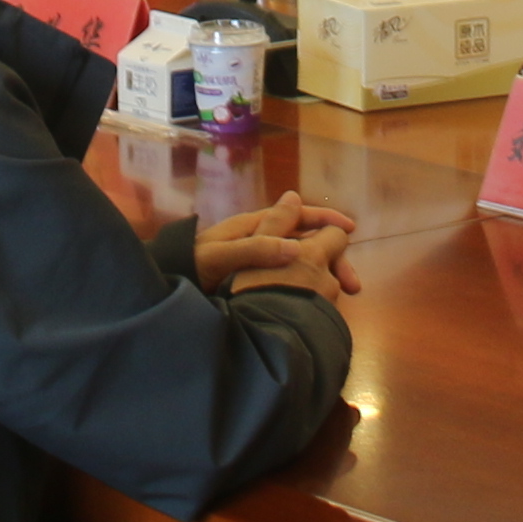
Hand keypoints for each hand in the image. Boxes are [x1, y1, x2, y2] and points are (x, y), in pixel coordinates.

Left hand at [194, 197, 361, 299]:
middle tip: (353, 286)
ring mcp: (261, 261)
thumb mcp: (220, 256)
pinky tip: (316, 306)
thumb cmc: (191, 265)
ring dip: (324, 277)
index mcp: (256, 226)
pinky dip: (309, 289)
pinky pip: (291, 280)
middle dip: (334, 257)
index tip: (351, 229)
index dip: (326, 220)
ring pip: (302, 263)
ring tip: (341, 300)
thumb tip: (297, 248)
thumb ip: (255, 249)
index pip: (299, 215)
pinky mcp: (258, 281)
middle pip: (307, 242)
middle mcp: (262, 239)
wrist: (169, 285)